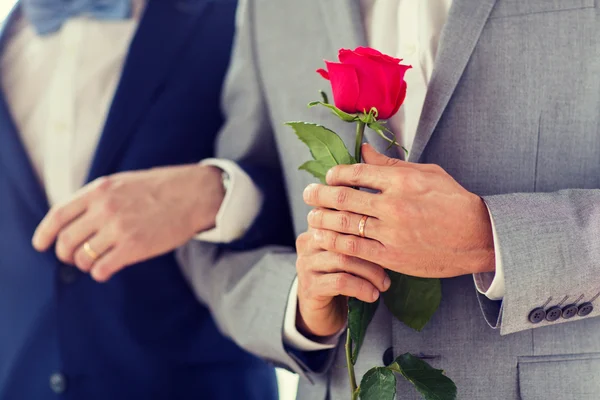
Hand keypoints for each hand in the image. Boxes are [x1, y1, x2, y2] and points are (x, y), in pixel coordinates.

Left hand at [32, 164, 224, 281]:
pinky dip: (99, 272)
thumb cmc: (161, 188)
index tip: (41, 244)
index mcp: (99, 190)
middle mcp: (105, 209)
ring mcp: (119, 229)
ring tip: (95, 262)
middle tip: (73, 257)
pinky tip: (107, 269)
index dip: (45, 233)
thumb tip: (76, 220)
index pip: (59, 215)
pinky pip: (102, 268)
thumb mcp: (123, 183)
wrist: (193, 195)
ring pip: (82, 258)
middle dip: (65, 253)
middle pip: (66, 241)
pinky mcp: (134, 248)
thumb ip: (98, 199)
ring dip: (84, 264)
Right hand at [295, 228, 390, 337]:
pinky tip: (372, 295)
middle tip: (392, 266)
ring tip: (384, 285)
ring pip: (344, 260)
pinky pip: (340, 282)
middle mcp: (308, 242)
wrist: (320, 313)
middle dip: (372, 253)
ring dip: (370, 273)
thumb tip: (391, 230)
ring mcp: (306, 264)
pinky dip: (361, 288)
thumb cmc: (340, 278)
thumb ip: (358, 238)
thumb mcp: (348, 255)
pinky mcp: (309, 286)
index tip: (389, 239)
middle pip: (345, 238)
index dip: (368, 226)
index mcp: (318, 227)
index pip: (344, 218)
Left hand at [304, 144, 494, 277]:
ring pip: (344, 225)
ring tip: (311, 217)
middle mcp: (394, 205)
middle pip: (343, 197)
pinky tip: (324, 239)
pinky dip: (335, 243)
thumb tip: (362, 149)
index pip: (356, 172)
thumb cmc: (453, 200)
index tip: (328, 176)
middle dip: (318, 195)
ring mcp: (392, 233)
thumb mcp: (427, 172)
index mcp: (402, 180)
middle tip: (307, 194)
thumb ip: (390, 163)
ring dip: (322, 220)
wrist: (479, 237)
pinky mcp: (392, 257)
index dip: (335, 174)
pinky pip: (355, 249)